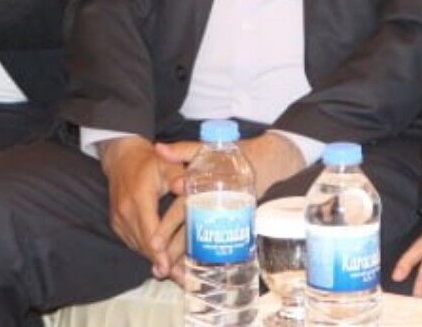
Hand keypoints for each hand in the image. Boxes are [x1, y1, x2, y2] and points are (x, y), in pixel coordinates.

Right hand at [100, 136, 172, 270]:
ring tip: (174, 275)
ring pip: (138, 246)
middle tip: (180, 278)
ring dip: (154, 260)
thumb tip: (186, 187)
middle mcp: (125, 210)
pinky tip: (160, 261)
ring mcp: (118, 218)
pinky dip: (146, 252)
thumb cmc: (150, 161)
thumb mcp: (167, 163)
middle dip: (161, 262)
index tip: (170, 268)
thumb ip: (179, 175)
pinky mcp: (116, 223)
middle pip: (144, 244)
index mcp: (139, 196)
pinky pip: (132, 242)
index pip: (150, 230)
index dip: (160, 251)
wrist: (122, 158)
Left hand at [150, 133, 306, 279]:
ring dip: (186, 257)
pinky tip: (190, 269)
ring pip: (203, 241)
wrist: (267, 163)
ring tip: (169, 272)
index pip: (184, 209)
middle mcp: (217, 204)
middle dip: (175, 248)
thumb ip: (182, 150)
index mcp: (208, 187)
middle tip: (158, 262)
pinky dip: (202, 256)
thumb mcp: (206, 149)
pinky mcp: (232, 223)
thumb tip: (158, 148)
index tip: (154, 242)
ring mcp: (226, 216)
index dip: (169, 224)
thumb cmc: (231, 156)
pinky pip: (214, 243)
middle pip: (193, 231)